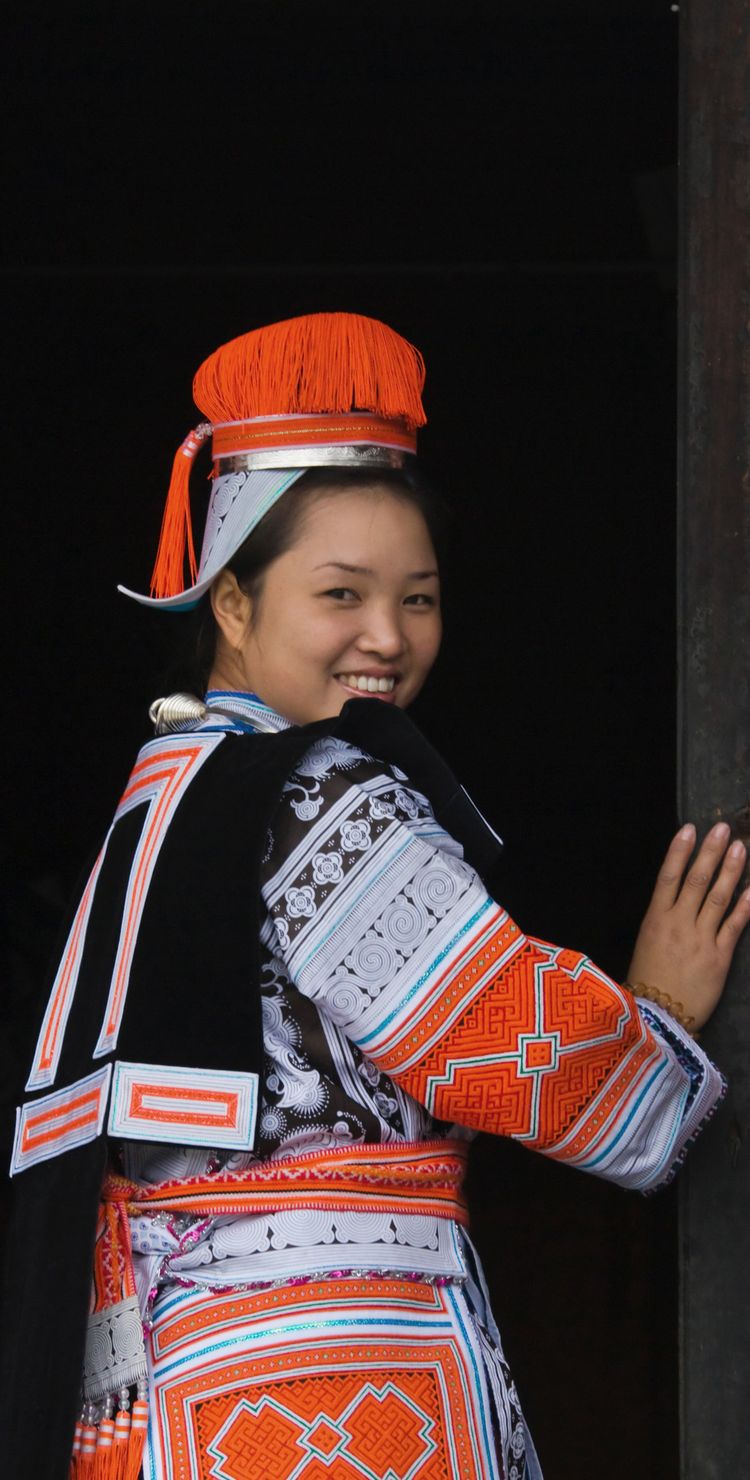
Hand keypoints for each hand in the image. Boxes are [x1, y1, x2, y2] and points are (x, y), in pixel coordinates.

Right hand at [627, 822, 749, 1030]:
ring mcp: (700, 940)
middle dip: (710, 853)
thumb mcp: (646, 944)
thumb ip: (663, 920)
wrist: (658, 1020)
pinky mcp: (719, 957)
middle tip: (723, 828)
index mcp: (654, 920)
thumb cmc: (648, 983)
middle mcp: (677, 924)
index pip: (667, 877)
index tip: (690, 829)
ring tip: (740, 848)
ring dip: (730, 870)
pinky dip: (745, 905)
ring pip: (717, 897)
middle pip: (695, 880)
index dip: (679, 851)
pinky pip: (735, 925)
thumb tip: (678, 897)